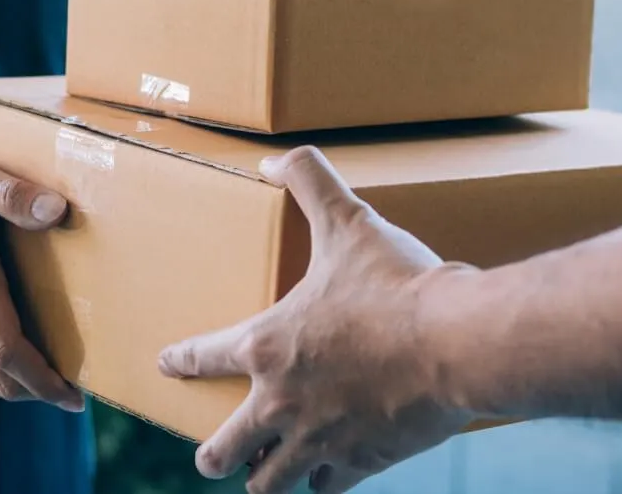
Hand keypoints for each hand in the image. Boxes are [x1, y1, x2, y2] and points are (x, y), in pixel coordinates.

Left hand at [158, 147, 472, 493]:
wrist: (457, 342)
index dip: (180, 361)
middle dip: (214, 456)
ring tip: (260, 478)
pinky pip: (326, 487)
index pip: (204, 357)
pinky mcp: (361, 462)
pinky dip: (322, 484)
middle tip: (212, 458)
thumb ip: (308, 180)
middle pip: (225, 449)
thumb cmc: (398, 283)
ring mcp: (319, 439)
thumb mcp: (347, 220)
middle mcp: (282, 402)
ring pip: (270, 483)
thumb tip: (272, 160)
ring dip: (262, 479)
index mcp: (268, 346)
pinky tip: (323, 479)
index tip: (164, 365)